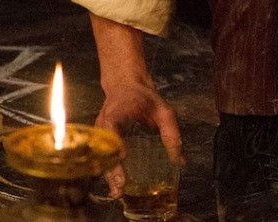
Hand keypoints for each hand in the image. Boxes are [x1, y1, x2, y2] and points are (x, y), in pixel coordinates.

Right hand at [93, 80, 182, 197]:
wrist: (126, 86)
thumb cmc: (144, 98)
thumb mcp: (163, 111)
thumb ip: (171, 133)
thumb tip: (179, 161)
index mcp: (117, 113)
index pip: (112, 128)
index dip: (116, 144)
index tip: (122, 158)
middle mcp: (103, 125)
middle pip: (103, 149)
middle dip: (111, 169)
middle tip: (120, 187)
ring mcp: (99, 134)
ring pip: (100, 156)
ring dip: (108, 174)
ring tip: (118, 192)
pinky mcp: (101, 141)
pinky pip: (103, 157)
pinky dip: (108, 170)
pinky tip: (117, 185)